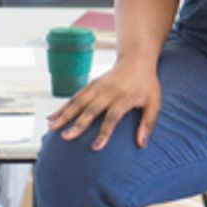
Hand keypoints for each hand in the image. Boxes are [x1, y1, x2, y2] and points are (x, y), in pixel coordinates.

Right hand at [45, 59, 161, 150]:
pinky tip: (52, 117)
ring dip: (64, 114)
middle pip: (91, 110)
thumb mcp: (154, 102)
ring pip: (78, 102)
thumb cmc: (147, 84)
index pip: (112, 118)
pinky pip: (75, 97)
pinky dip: (63, 107)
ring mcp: (98, 87)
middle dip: (78, 124)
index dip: (104, 133)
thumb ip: (148, 123)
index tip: (95, 147)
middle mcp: (108, 92)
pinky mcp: (91, 85)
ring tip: (52, 127)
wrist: (137, 59)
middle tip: (66, 138)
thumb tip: (142, 144)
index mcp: (124, 98)